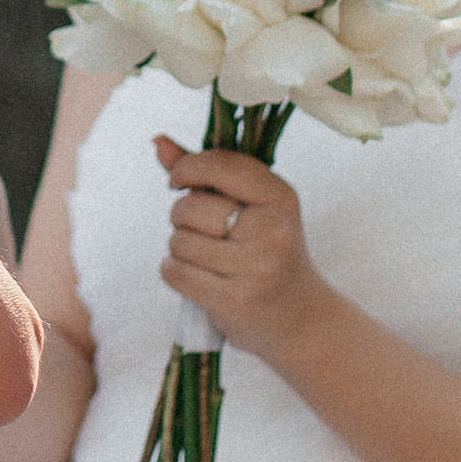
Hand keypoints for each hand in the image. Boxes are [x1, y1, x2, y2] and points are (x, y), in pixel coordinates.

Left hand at [154, 135, 328, 357]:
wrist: (301, 320)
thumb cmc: (267, 254)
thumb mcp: (250, 208)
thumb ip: (205, 174)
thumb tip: (158, 141)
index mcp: (280, 197)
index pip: (219, 164)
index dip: (186, 168)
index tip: (177, 180)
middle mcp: (272, 230)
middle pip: (189, 207)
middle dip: (181, 217)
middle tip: (204, 232)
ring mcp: (257, 267)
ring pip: (179, 241)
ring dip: (180, 249)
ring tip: (206, 259)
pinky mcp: (236, 300)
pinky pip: (175, 272)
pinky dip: (174, 272)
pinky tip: (196, 278)